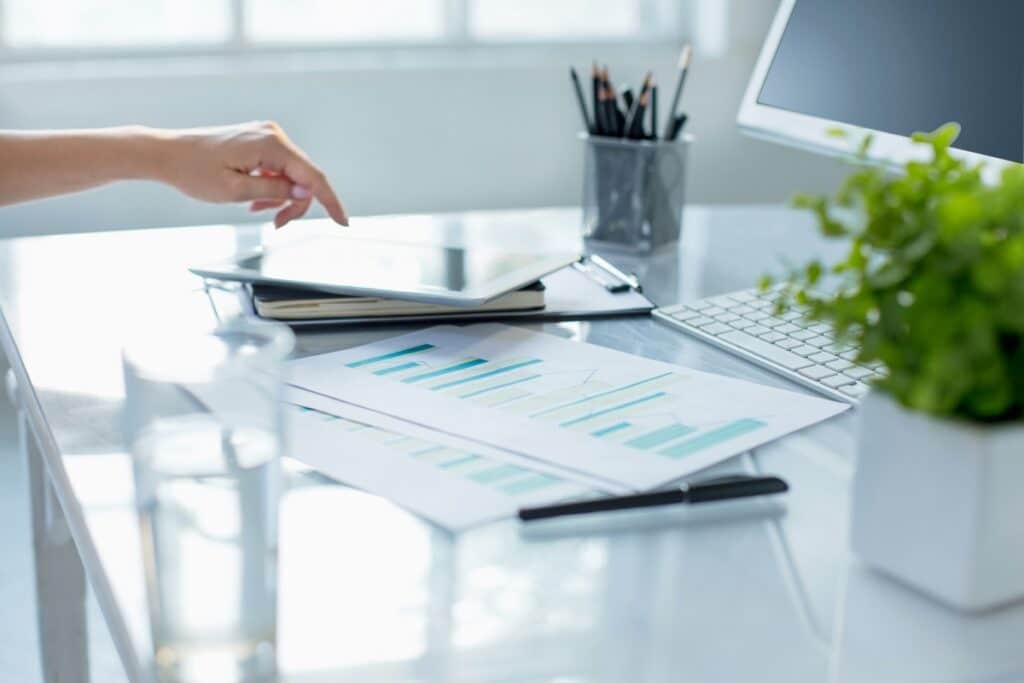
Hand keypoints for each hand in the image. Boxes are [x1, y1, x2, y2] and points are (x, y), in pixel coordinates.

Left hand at [156, 121, 347, 227]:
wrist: (165, 153)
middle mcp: (273, 134)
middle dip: (296, 203)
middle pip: (304, 177)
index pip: (313, 177)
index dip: (330, 202)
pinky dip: (272, 187)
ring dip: (281, 197)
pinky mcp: (258, 140)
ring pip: (292, 175)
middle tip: (277, 224)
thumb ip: (276, 191)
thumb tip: (305, 191)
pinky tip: (255, 198)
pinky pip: (278, 168)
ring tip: (258, 210)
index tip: (343, 221)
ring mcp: (266, 135)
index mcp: (271, 144)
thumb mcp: (237, 191)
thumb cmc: (193, 171)